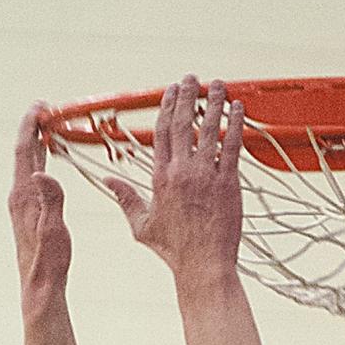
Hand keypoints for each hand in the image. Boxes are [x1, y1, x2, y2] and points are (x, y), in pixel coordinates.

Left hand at [8, 104, 71, 297]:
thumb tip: (41, 173)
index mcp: (24, 196)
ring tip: (48, 129)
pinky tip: (47, 162)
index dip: (31, 126)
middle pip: (24, 154)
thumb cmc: (49, 262)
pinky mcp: (27, 213)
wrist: (40, 286)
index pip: (25, 151)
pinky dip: (40, 162)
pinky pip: (33, 178)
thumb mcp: (54, 230)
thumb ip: (50, 201)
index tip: (40, 107)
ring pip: (28, 165)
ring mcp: (22, 205)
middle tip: (46, 111)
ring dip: (37, 145)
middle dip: (33, 129)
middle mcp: (19, 197)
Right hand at [107, 75, 243, 282]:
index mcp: (161, 178)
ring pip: (210, 130)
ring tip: (216, 85)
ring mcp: (206, 176)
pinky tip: (238, 108)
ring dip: (213, 103)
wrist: (203, 265)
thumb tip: (107, 181)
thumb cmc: (174, 250)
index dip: (168, 107)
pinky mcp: (229, 184)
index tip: (172, 92)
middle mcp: (182, 171)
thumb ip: (126, 198)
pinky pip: (233, 146)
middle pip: (184, 124)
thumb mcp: (142, 225)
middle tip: (192, 79)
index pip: (162, 132)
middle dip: (187, 97)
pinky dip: (236, 124)